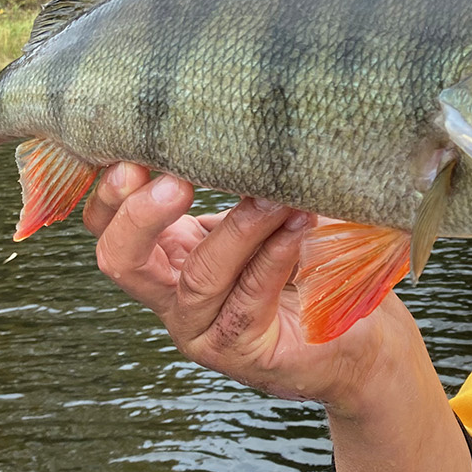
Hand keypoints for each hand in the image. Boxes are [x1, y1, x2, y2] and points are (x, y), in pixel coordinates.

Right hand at [83, 163, 471, 471]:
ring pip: (198, 277)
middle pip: (122, 259)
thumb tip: (250, 120)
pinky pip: (248, 300)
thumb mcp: (272, 208)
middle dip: (140, 215)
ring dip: (239, 229)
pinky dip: (273, 257)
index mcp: (169, 253)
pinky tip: (297, 227)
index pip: (108, 226)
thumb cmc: (317, 259)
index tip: (136, 152)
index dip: (109, 192)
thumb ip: (247, 175)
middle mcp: (174, 293)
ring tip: (275, 195)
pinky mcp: (243, 351)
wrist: (363, 333)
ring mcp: (204, 328)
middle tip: (177, 178)